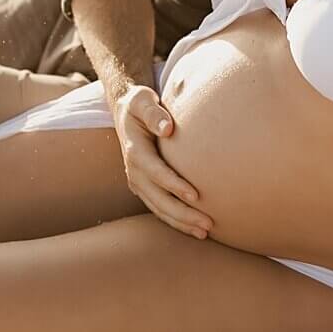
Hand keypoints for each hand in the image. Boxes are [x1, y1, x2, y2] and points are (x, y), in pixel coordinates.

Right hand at [110, 84, 212, 236]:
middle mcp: (134, 171)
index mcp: (135, 151)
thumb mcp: (143, 100)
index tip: (196, 195)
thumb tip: (168, 128)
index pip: (156, 172)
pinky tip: (194, 228)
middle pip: (159, 199)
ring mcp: (138, 182)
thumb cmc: (139, 104)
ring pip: (159, 209)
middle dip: (183, 214)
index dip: (175, 185)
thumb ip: (154, 112)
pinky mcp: (144, 187)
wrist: (125, 112)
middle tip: (208, 223)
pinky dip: (175, 220)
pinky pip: (159, 208)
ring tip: (205, 231)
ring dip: (181, 222)